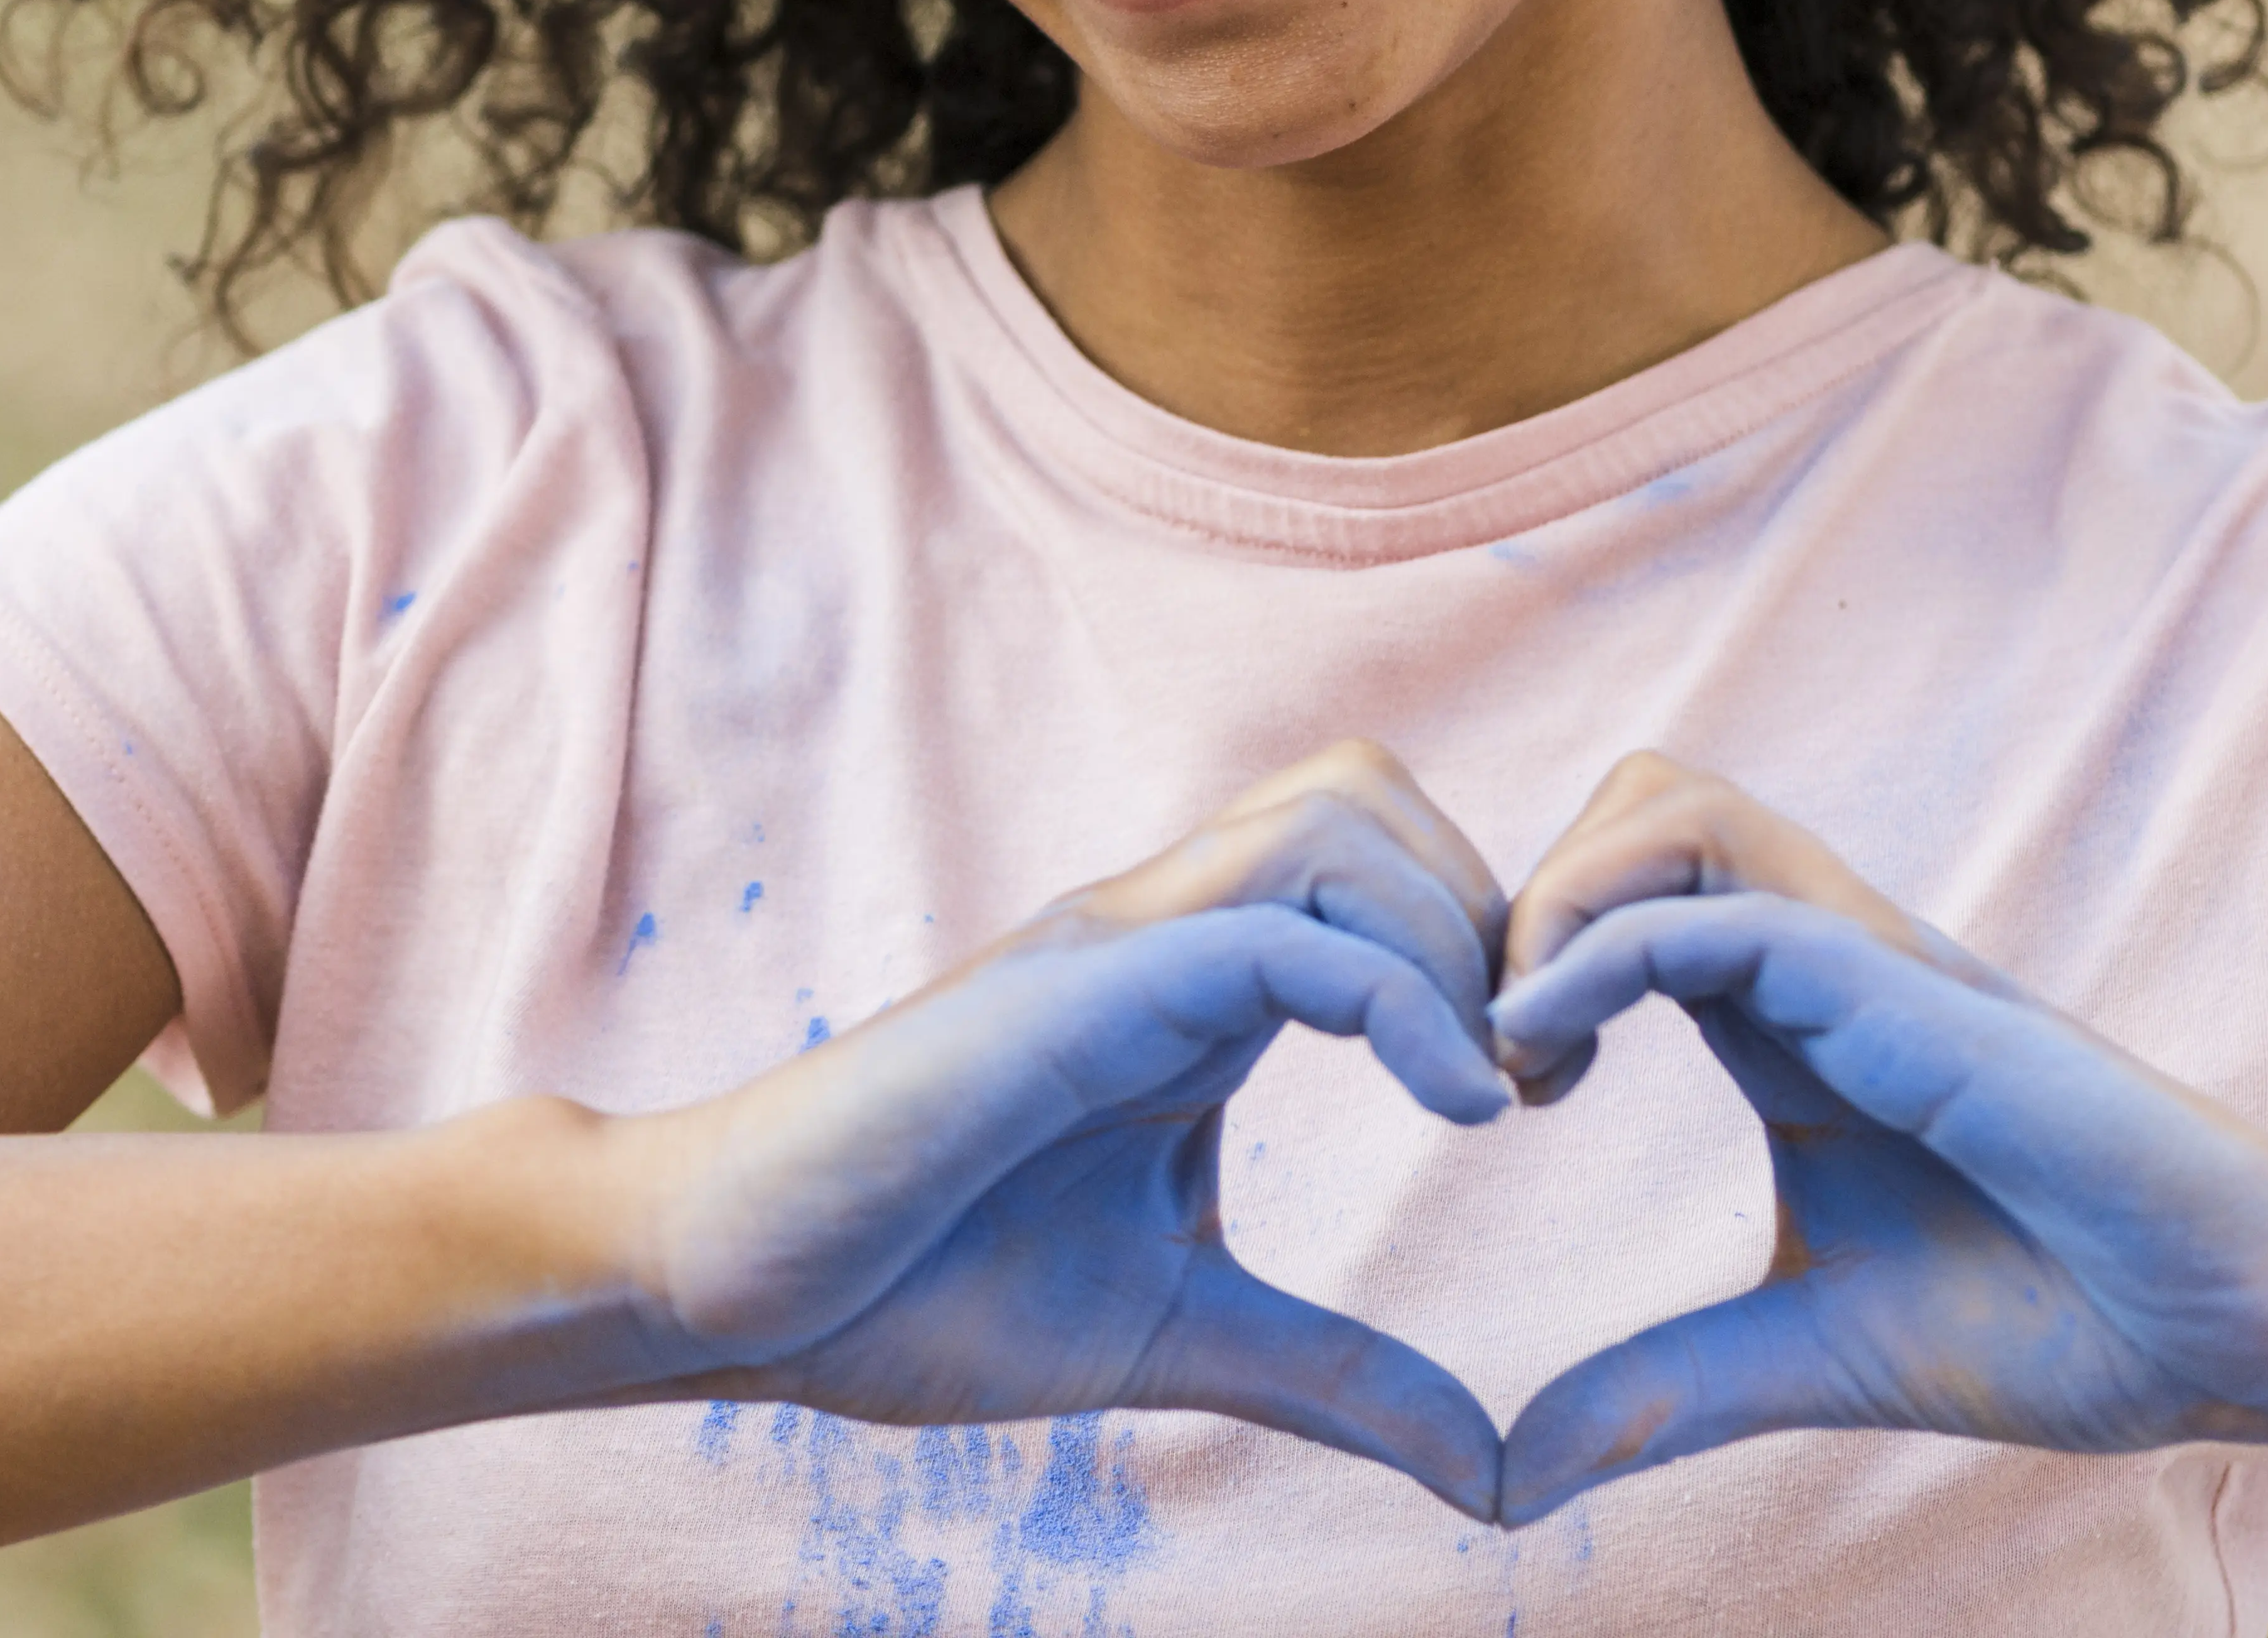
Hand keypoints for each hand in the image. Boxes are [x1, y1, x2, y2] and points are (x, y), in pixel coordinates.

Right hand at [596, 743, 1513, 1515]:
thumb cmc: (917, 1293)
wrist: (729, 1285)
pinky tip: (1455, 1104)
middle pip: (1375, 797)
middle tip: (1537, 1070)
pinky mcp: (1080, 982)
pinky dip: (1402, 995)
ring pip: (1340, 819)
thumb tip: (1492, 1470)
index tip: (1538, 1091)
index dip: (1485, 949)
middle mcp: (1158, 927)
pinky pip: (1281, 928)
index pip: (1375, 864)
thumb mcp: (1183, 1338)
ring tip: (1493, 1083)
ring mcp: (1114, 939)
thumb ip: (1339, 1377)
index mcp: (1189, 985)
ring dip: (1455, 931)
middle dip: (1494, 910)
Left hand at [1483, 755, 2267, 1524]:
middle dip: (1523, 894)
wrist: (2225, 1332)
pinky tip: (1543, 1051)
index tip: (1498, 1093)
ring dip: (1558, 900)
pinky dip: (1602, 952)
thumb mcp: (1801, 1355)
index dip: (1528, 958)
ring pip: (1673, 804)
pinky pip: (1723, 912)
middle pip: (1633, 801)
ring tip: (1522, 1042)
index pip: (1627, 896)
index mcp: (1792, 1023)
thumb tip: (1502, 1478)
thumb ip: (1658, 1392)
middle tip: (1501, 1053)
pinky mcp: (1906, 994)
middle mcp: (1820, 962)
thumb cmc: (2054, 1324)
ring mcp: (1866, 965)